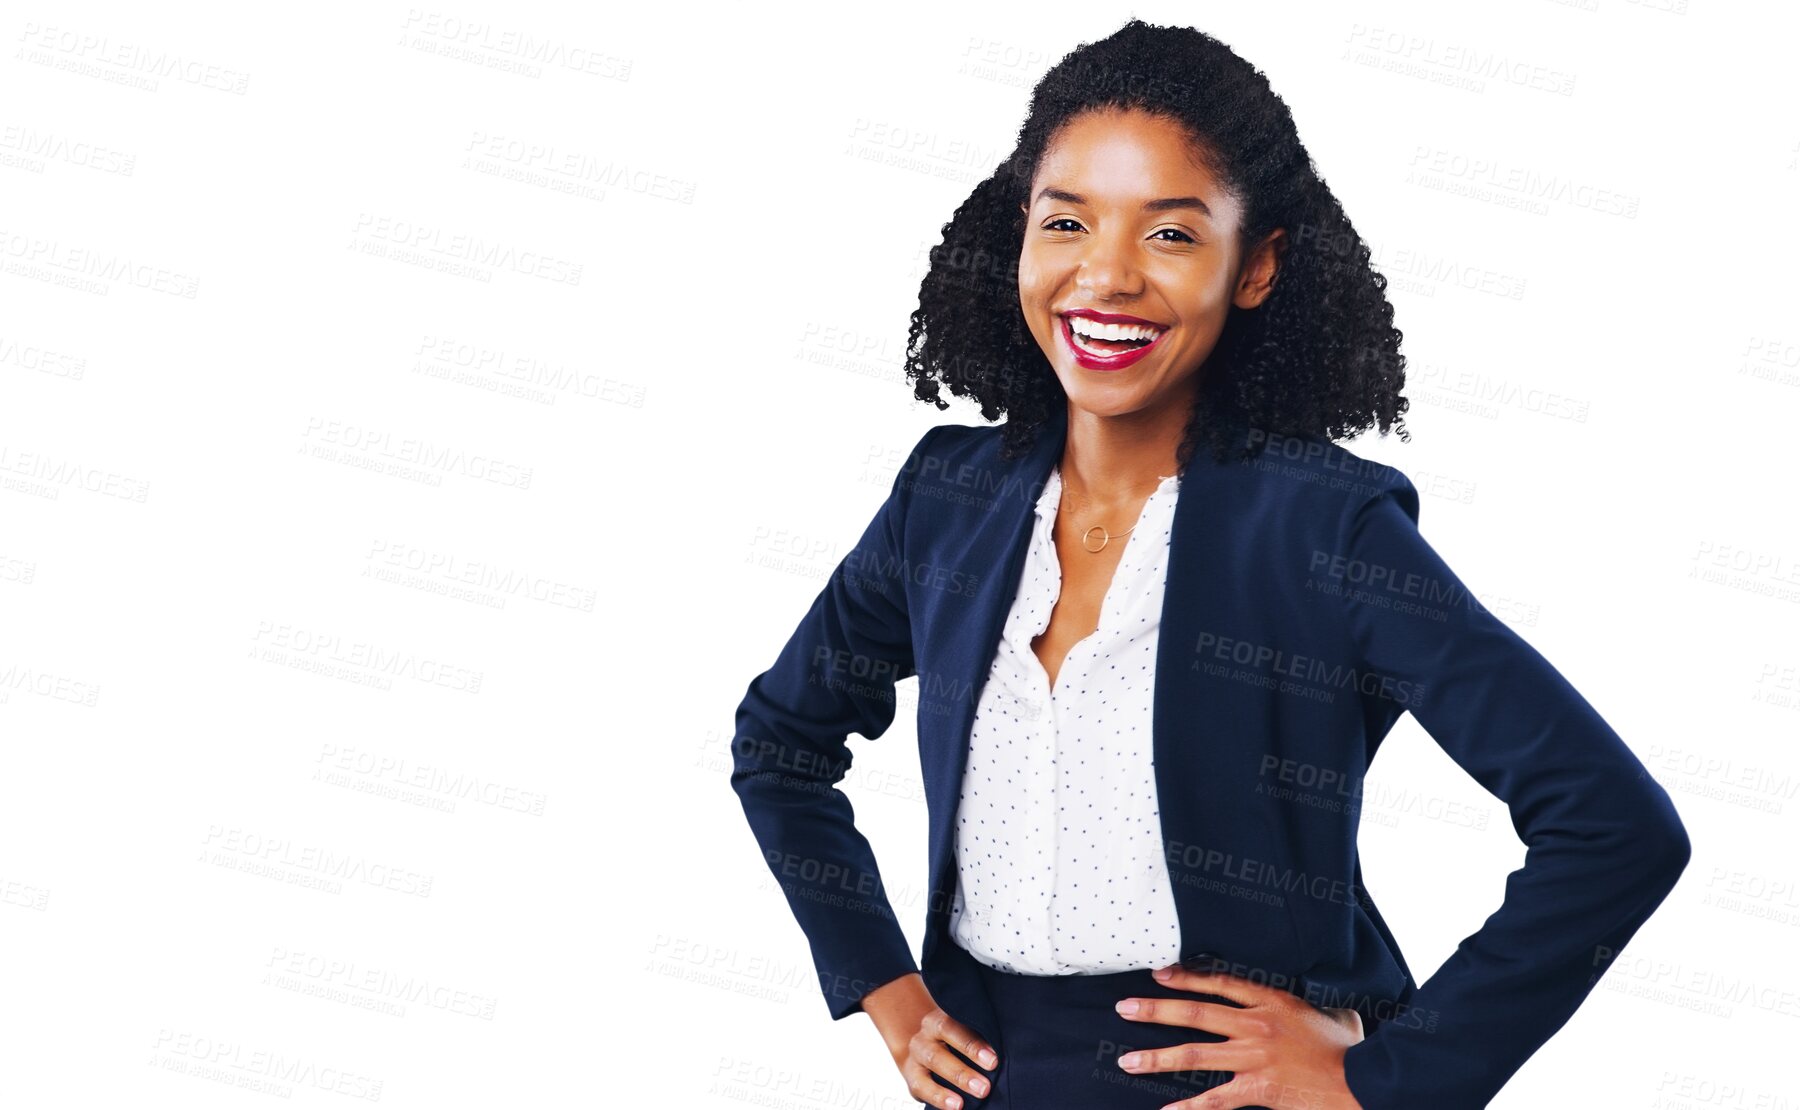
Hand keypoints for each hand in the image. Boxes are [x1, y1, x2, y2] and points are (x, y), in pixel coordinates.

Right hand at [860, 972, 998, 1109]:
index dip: (973, 1044)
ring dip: (956, 1081)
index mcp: (940, 1020)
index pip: (954, 1027)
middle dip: (965, 1069)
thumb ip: (979, 1038)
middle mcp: (925, 1035)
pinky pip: (922, 1086)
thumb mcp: (963, 1034)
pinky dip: (939, 1097)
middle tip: (986, 1086)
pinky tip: (956, 1106)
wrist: (923, 1049)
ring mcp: (916, 1055)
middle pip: (942, 1050)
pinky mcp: (912, 1076)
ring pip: (933, 1063)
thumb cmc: (954, 1042)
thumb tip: (1006, 1054)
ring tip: (973, 1097)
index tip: (993, 1059)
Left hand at [1113, 963, 1364, 1109]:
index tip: (1158, 974)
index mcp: (1272, 1000)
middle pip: (1196, 1012)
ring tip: (1128, 1061)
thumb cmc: (1351, 1050)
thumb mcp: (1334, 1016)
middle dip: (1156, 1010)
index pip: (1219, 982)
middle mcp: (1257, 1024)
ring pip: (1195, 1054)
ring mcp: (1255, 1056)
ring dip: (1157, 1057)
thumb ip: (1318, 1008)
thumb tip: (1331, 1011)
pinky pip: (1215, 1099)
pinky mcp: (1259, 1088)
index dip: (1186, 977)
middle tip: (1124, 1008)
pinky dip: (1189, 1107)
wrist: (1362, 1082)